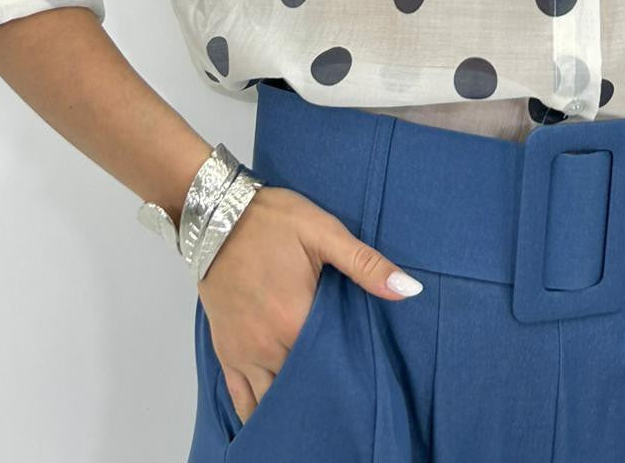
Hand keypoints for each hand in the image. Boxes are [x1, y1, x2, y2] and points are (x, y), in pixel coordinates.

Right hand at [197, 183, 421, 424]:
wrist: (216, 215)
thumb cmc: (273, 221)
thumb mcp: (324, 232)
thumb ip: (366, 264)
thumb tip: (409, 289)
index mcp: (297, 321)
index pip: (333, 364)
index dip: (350, 368)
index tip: (363, 364)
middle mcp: (270, 347)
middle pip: (304, 384)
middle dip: (323, 386)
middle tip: (343, 382)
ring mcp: (245, 353)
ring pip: (271, 400)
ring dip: (291, 400)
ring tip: (314, 395)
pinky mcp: (226, 350)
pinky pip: (239, 398)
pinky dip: (256, 409)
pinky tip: (274, 408)